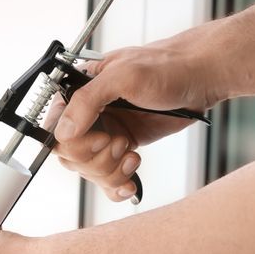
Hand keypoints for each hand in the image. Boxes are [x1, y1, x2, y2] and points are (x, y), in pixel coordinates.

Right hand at [50, 43, 217, 200]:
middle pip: (72, 157)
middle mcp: (88, 115)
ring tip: (133, 155)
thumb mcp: (123, 76)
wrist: (199, 79)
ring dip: (113, 172)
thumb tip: (62, 130)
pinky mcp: (123, 149)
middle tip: (123, 144)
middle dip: (99, 158)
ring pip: (90, 172)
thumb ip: (88, 100)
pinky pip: (108, 179)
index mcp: (78, 92)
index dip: (75, 143)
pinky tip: (131, 181)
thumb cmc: (165, 67)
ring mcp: (106, 133)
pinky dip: (117, 186)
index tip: (99, 139)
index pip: (55, 130)